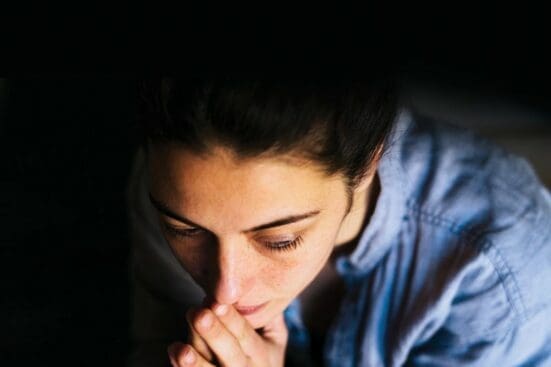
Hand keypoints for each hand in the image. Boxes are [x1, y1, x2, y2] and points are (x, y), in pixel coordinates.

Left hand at [167, 303, 287, 366]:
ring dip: (195, 361)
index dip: (232, 319)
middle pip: (230, 353)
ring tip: (180, 349)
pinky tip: (174, 354)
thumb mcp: (275, 337)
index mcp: (262, 353)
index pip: (246, 335)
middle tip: (200, 315)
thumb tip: (263, 283)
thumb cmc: (264, 356)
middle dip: (214, 334)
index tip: (218, 302)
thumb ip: (269, 314)